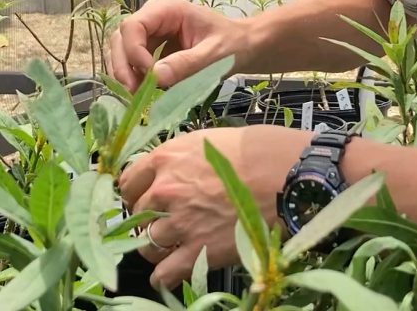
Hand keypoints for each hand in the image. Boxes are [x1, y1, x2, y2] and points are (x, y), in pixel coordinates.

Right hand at [110, 0, 248, 90]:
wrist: (244, 47)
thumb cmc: (233, 44)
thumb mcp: (214, 55)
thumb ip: (186, 64)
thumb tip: (155, 77)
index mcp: (168, 9)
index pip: (134, 25)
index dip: (133, 51)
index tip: (147, 75)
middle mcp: (155, 16)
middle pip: (122, 37)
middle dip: (123, 65)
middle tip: (133, 91)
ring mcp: (152, 32)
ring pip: (123, 49)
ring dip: (125, 72)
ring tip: (137, 95)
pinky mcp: (154, 48)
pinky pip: (134, 60)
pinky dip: (134, 76)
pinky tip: (143, 92)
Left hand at [119, 125, 310, 287]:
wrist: (287, 174)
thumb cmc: (258, 150)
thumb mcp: (210, 141)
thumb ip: (185, 159)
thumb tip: (179, 171)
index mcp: (166, 157)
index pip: (129, 181)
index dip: (136, 192)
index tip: (144, 199)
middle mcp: (165, 190)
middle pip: (137, 214)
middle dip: (148, 220)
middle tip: (165, 223)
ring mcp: (180, 222)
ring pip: (147, 245)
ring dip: (156, 248)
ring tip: (171, 248)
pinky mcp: (198, 251)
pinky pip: (164, 273)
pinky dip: (163, 276)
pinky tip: (169, 273)